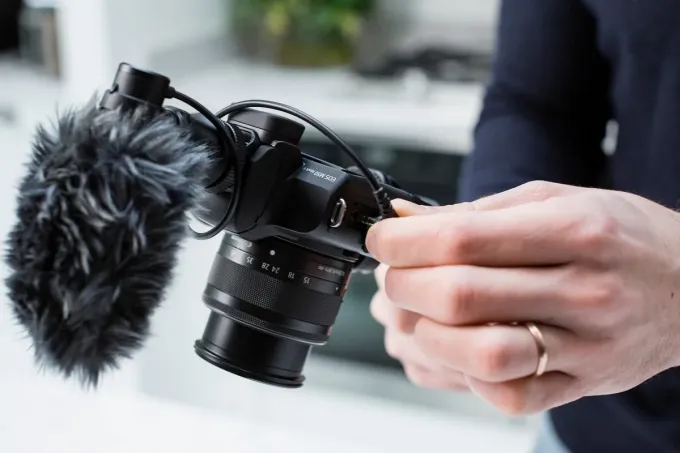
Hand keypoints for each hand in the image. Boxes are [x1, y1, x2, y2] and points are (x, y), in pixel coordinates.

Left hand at [365, 181, 679, 414]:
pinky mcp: (583, 382)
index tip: (381, 239)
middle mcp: (583, 289)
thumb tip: (405, 220)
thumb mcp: (554, 200)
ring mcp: (586, 344)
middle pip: (460, 296)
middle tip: (393, 275)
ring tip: (417, 314)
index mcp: (573, 231)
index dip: (402, 241)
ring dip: (426, 335)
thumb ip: (476, 213)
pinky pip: (510, 395)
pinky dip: (465, 375)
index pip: (461, 239)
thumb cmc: (620, 234)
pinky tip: (457, 348)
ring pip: (480, 354)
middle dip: (403, 284)